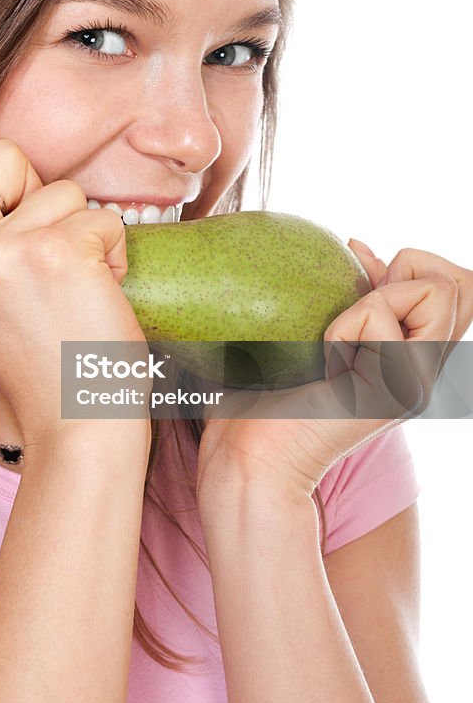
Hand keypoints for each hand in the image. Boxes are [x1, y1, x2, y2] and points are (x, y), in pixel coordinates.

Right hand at [0, 138, 149, 448]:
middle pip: (1, 154)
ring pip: (62, 189)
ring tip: (74, 288)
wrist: (73, 421)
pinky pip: (103, 217)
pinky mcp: (55, 254)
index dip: (1, 196)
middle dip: (39, 196)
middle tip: (49, 258)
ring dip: (83, 233)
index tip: (16, 250)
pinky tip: (97, 295)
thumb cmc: (33, 355)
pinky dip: (114, 251)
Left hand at [196, 240, 471, 510]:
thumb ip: (354, 294)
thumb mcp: (317, 327)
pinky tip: (325, 363)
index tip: (363, 279)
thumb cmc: (268, 393)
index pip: (460, 287)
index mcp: (412, 353)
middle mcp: (424, 368)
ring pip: (439, 291)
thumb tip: (359, 245)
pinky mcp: (394, 389)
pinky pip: (378, 315)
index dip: (414, 265)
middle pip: (462, 285)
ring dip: (378, 296)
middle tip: (359, 308)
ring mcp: (416, 381)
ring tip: (341, 338)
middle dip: (408, 269)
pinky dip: (344, 323)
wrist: (250, 457)